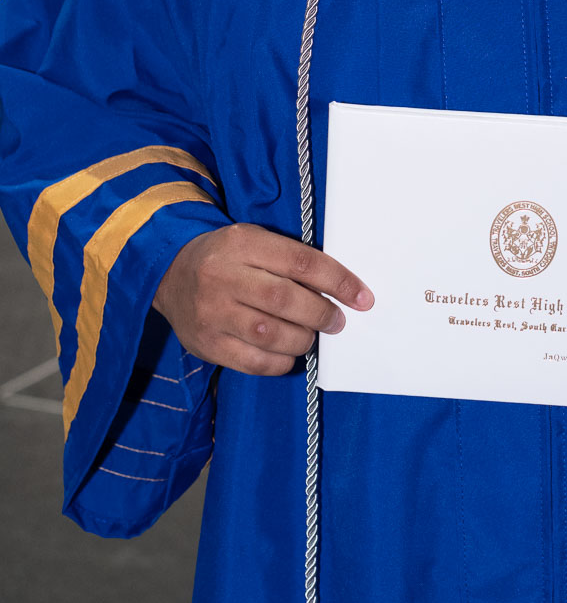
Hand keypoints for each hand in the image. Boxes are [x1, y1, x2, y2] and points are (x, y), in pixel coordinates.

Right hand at [153, 222, 373, 376]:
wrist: (168, 272)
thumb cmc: (226, 256)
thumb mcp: (254, 240)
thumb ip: (289, 259)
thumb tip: (338, 288)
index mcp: (243, 243)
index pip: (301, 262)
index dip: (338, 281)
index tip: (362, 298)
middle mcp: (224, 277)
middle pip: (285, 300)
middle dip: (321, 314)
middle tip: (337, 321)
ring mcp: (212, 313)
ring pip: (270, 334)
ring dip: (302, 339)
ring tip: (310, 335)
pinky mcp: (205, 344)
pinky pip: (252, 362)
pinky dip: (280, 362)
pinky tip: (288, 354)